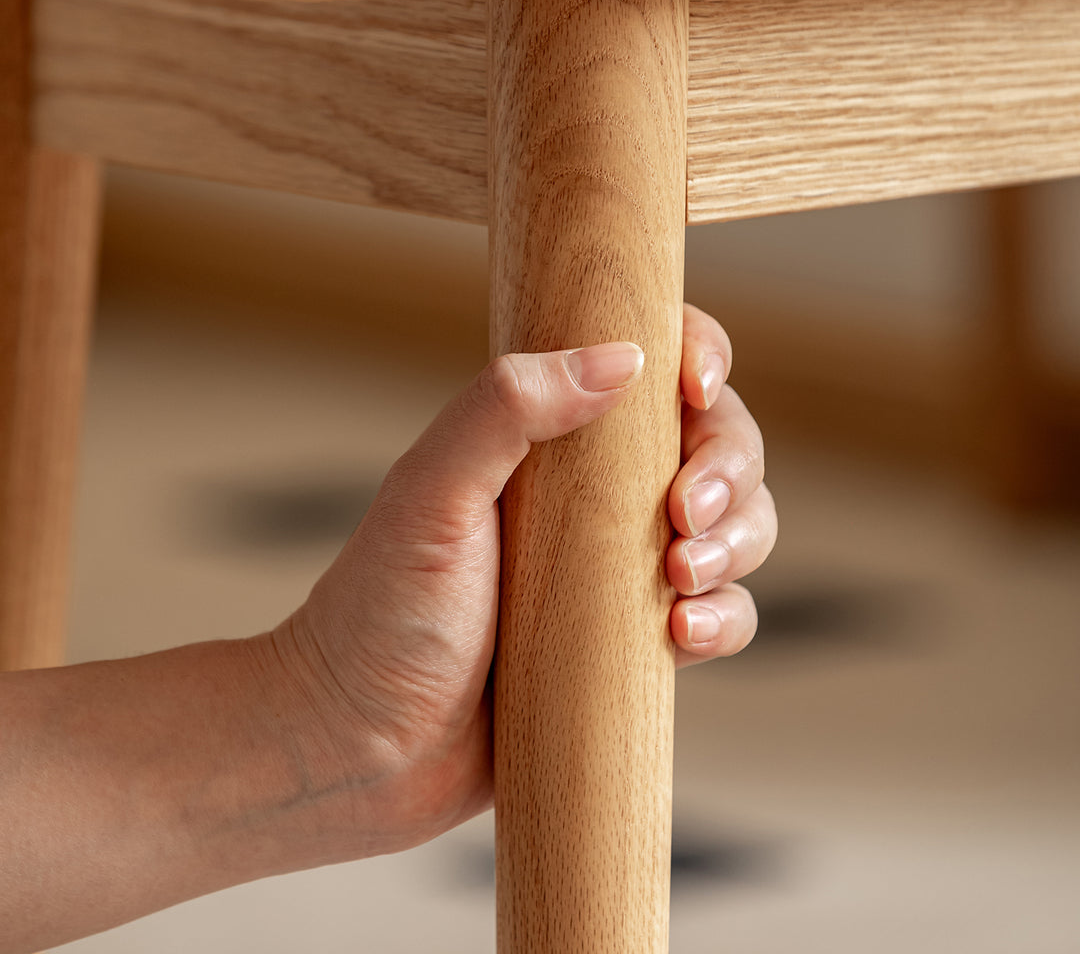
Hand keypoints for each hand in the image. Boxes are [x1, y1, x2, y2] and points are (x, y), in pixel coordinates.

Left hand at [268, 304, 775, 857]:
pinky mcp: (636, 643)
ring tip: (681, 573)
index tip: (696, 388)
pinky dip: (726, 617)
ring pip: (734, 527)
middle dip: (727, 467)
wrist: (362, 749)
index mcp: (546, 438)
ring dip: (736, 540)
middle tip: (686, 511)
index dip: (695, 358)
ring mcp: (621, 569)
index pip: (645, 366)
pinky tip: (682, 633)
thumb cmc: (380, 612)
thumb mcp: (431, 494)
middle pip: (715, 445)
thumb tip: (618, 359)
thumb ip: (505, 409)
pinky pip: (721, 615)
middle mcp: (595, 494)